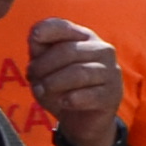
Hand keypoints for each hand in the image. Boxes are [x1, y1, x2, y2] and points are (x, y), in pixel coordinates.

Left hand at [27, 14, 122, 145]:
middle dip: (43, 66)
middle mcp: (103, 50)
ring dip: (52, 84)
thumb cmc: (62, 87)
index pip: (64, 26)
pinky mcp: (113, 95)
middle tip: (32, 79)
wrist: (82, 120)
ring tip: (42, 91)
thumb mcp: (45, 66)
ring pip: (78, 73)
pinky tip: (63, 102)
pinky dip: (69, 99)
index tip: (34, 41)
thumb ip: (40, 48)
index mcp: (85, 38)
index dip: (45, 31)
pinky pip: (88, 95)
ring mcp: (111, 72)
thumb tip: (37, 34)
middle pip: (68, 50)